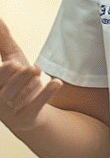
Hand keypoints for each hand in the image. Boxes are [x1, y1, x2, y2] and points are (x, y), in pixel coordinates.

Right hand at [0, 16, 60, 133]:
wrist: (29, 115)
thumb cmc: (18, 83)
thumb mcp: (11, 59)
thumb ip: (3, 41)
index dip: (2, 72)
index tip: (11, 64)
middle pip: (3, 84)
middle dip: (11, 74)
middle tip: (19, 65)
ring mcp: (11, 110)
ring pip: (17, 94)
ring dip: (27, 81)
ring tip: (36, 69)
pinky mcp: (28, 116)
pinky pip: (37, 104)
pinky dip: (47, 93)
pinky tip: (56, 82)